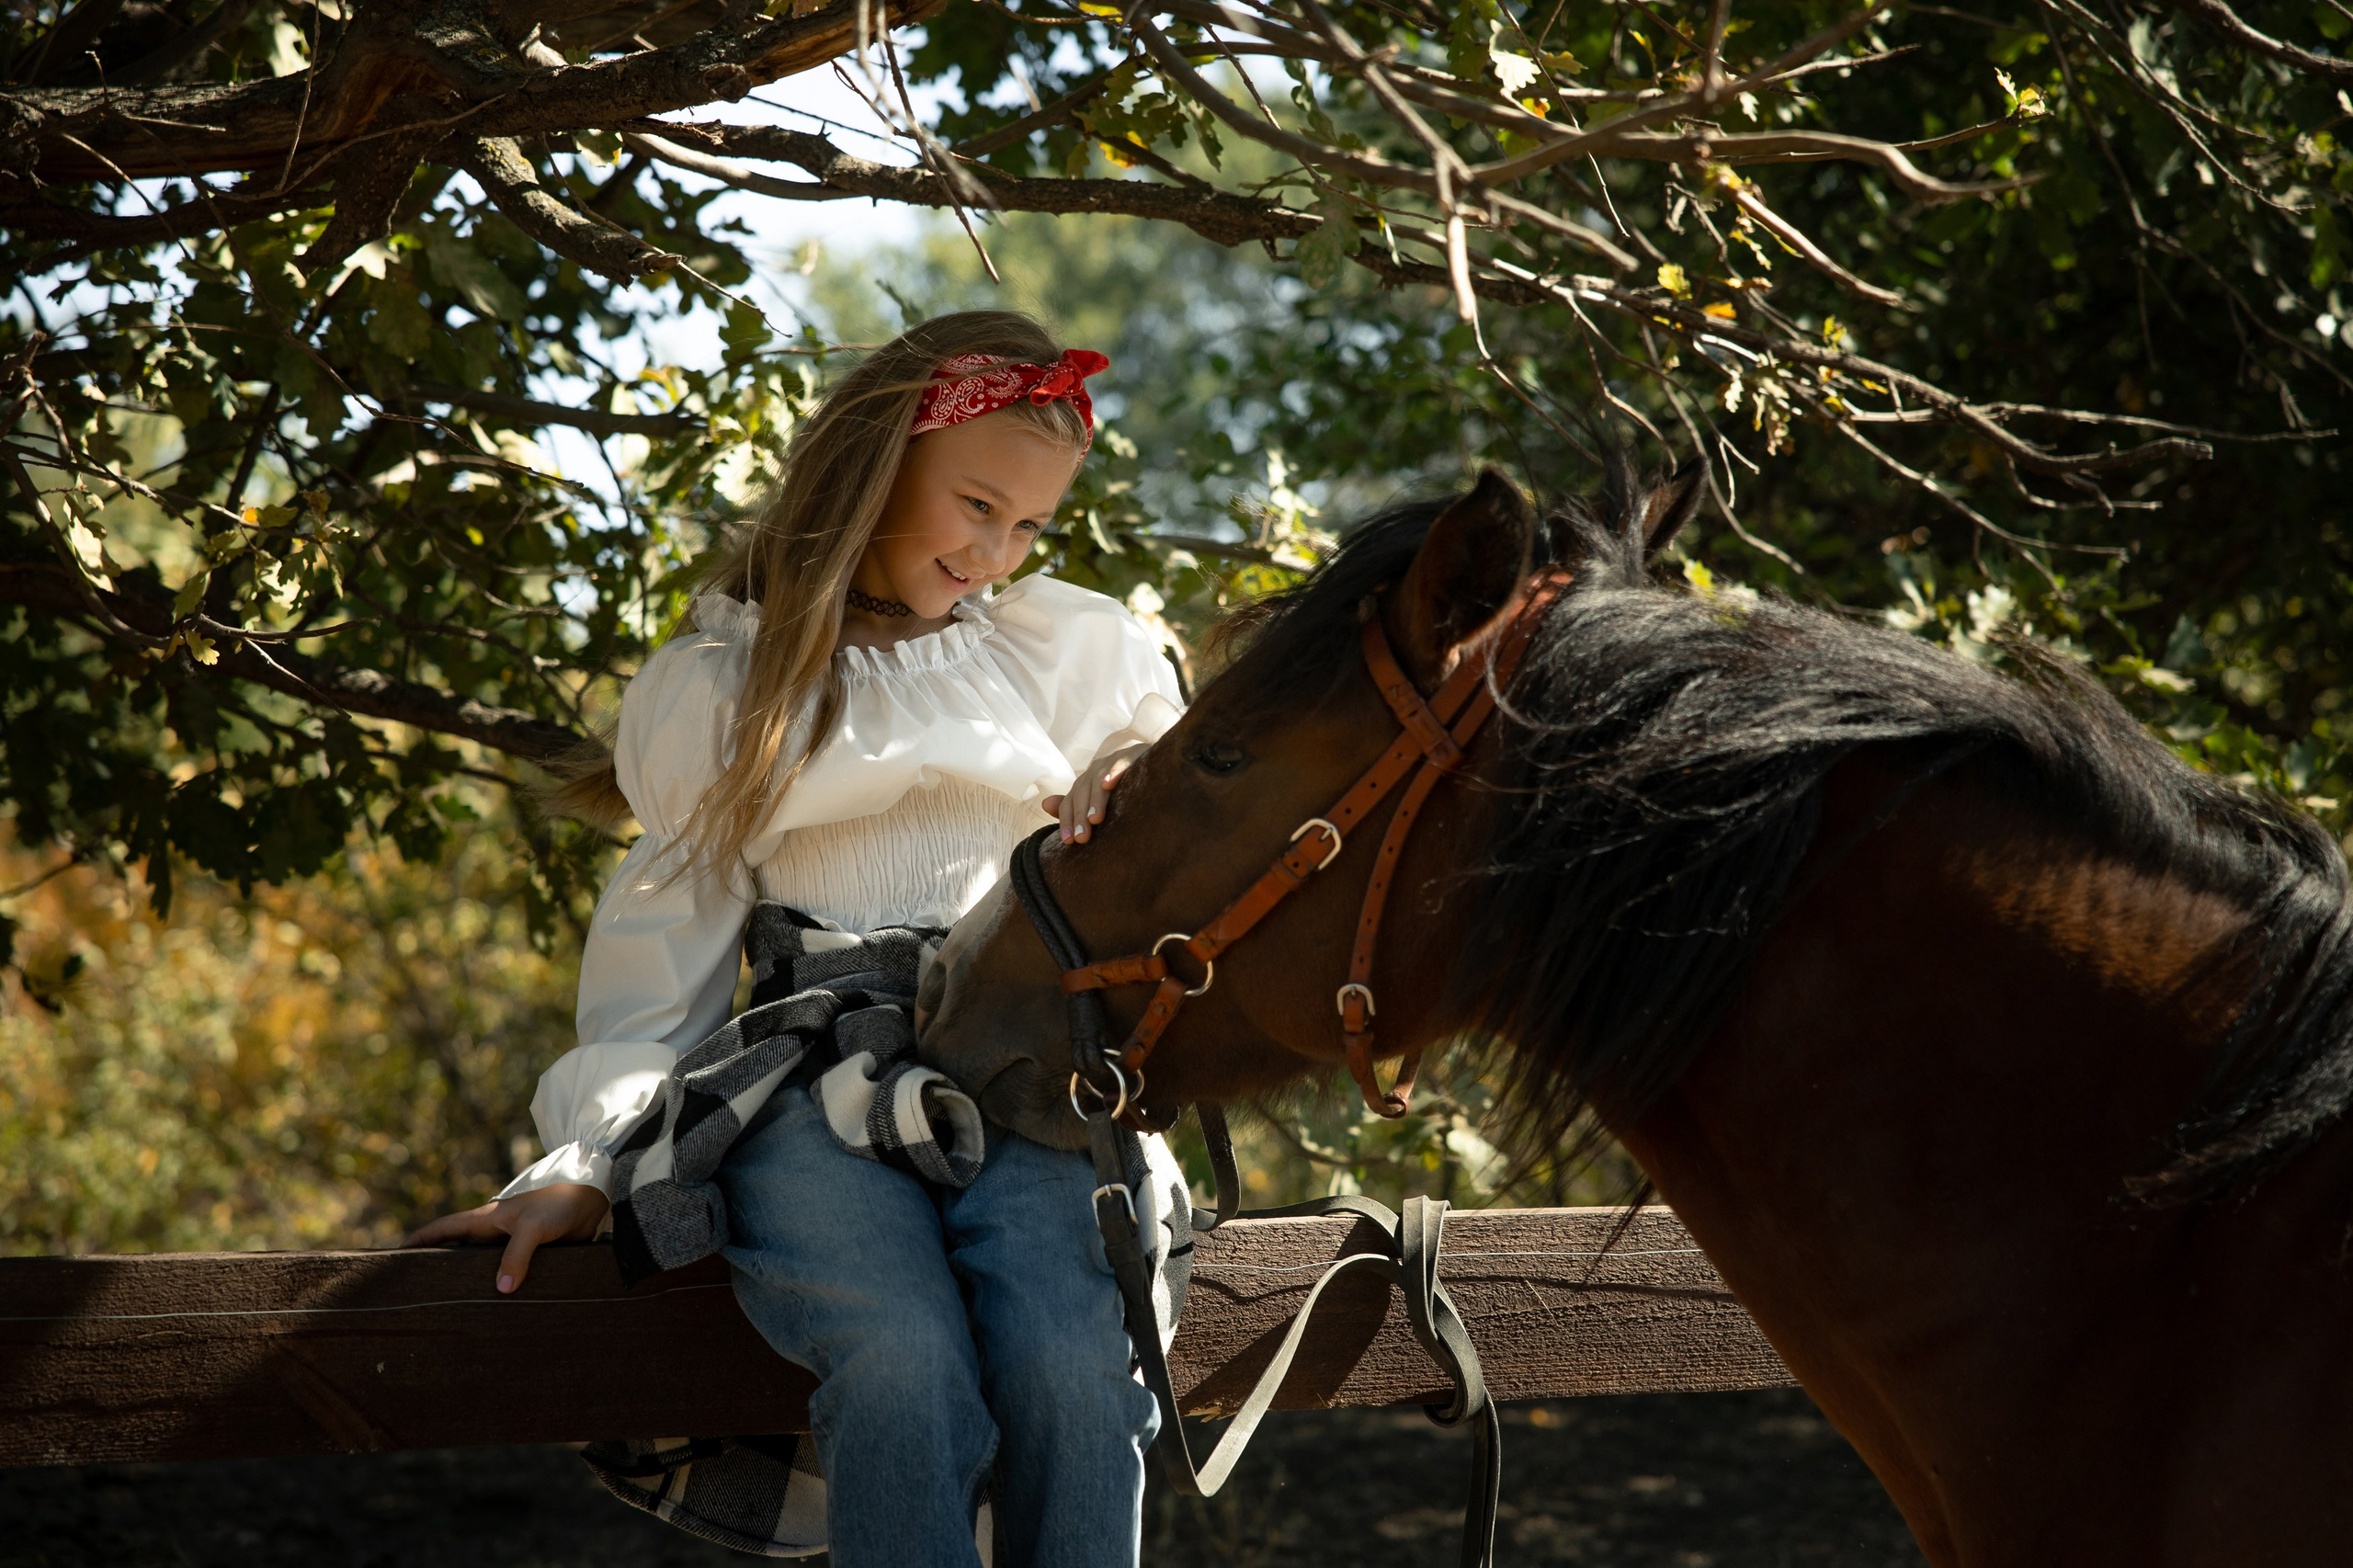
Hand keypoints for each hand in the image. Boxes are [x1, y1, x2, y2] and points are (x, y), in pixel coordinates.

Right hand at [402, 1182, 609, 1294]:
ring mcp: (510, 1247)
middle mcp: (493, 1234)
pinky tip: (495, 1310)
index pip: (442, 1230)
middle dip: (438, 1270)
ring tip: (451, 1311)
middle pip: (456, 1253)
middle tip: (418, 1295)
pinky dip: (499, 1290)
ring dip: (470, 1284)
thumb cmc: (559, 1205)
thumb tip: (501, 1289)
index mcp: (485, 1220)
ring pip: (482, 1269)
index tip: (393, 1257)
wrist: (593, 1200)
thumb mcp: (533, 1228)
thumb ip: (516, 1256)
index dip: (417, 1241)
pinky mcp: (530, 1259)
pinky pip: (508, 1276)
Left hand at [1043, 742, 1149, 843]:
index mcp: (1085, 783)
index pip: (1070, 803)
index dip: (1067, 821)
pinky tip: (1109, 784)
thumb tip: (1044, 804)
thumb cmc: (1124, 789)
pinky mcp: (1132, 756)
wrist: (1156, 764)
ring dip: (1095, 800)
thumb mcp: (1097, 800)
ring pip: (1098, 781)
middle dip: (1080, 816)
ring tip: (1095, 819)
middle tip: (1082, 838)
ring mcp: (1112, 762)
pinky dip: (1113, 773)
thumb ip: (1073, 805)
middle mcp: (1095, 771)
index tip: (1069, 842)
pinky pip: (1120, 764)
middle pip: (1081, 794)